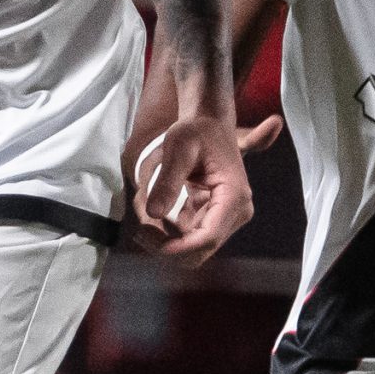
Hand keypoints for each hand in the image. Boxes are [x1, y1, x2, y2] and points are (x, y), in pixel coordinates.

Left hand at [129, 111, 279, 264]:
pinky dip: (167, 234)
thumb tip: (153, 214)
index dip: (177, 247)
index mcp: (234, 196)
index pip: (208, 237)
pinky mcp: (213, 219)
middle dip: (167, 246)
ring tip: (142, 217)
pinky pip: (188, 238)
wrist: (209, 124)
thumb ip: (167, 181)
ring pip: (192, 249)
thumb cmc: (196, 131)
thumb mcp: (178, 149)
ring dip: (164, 240)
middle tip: (138, 229)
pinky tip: (152, 217)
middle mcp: (236, 213)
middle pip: (200, 250)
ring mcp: (226, 218)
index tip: (145, 237)